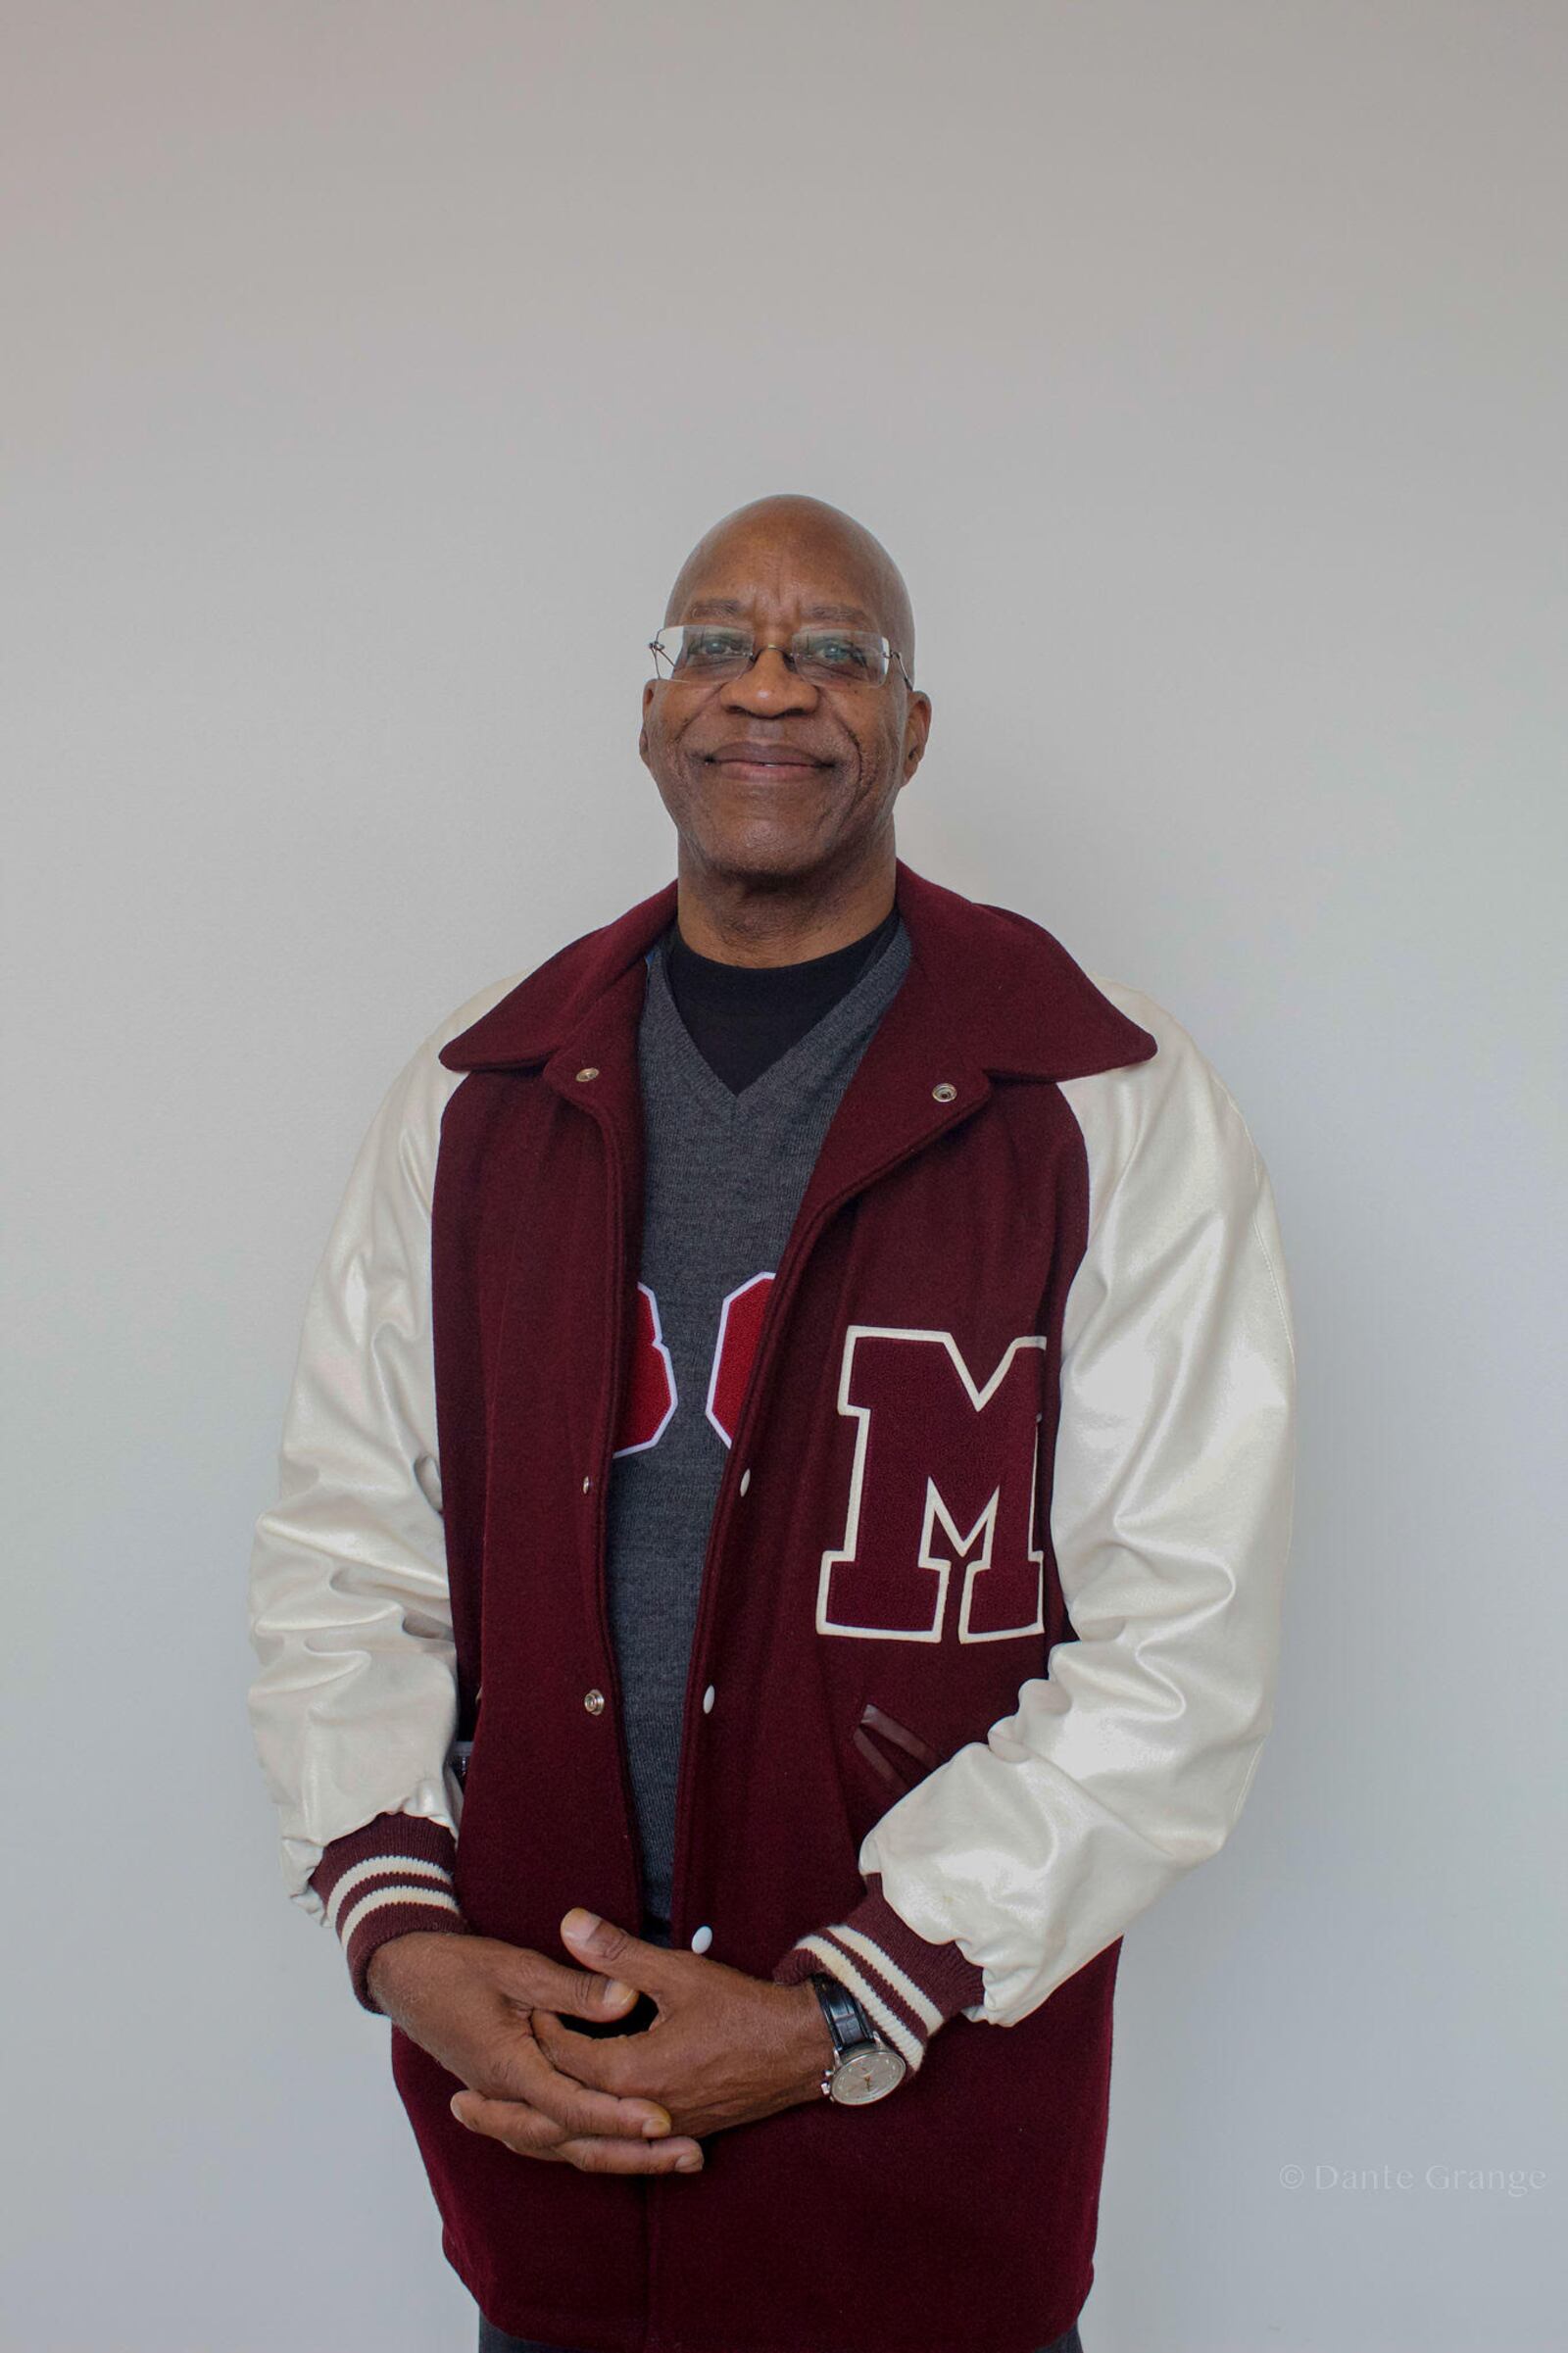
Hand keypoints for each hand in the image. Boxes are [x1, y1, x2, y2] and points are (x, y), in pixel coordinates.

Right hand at [364, 1929, 706, 2173]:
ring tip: (676, 2159)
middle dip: (634, 2152)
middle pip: (575, 2142)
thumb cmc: (458, 1968)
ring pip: (566, 2147)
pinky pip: (552, 2137)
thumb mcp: (518, 1966)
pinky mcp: (509, 2099)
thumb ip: (574, 1988)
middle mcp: (507, 2098)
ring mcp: (505, 2103)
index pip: (570, 2106)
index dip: (617, 2115)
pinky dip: (591, 2145)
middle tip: (690, 2155)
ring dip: (620, 2155)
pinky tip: (627, 2146)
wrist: (406, 1977)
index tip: (662, 2119)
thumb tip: (627, 2000)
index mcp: (508, 2067)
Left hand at [451, 1909, 835, 2160]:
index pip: (563, 2058)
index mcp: (630, 2077)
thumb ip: (619, 1955)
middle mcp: (637, 2116)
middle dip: (508, 2111)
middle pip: (557, 2120)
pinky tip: (565, 2138)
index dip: (538, 2029)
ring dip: (537, 2137)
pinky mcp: (674, 2136)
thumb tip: (570, 1924)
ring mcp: (657, 2133)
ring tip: (496, 2128)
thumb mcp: (677, 1972)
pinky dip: (579, 2145)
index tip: (523, 2003)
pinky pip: (612, 2151)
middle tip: (461, 2102)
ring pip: (582, 2145)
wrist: (802, 2051)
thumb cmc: (743, 2010)